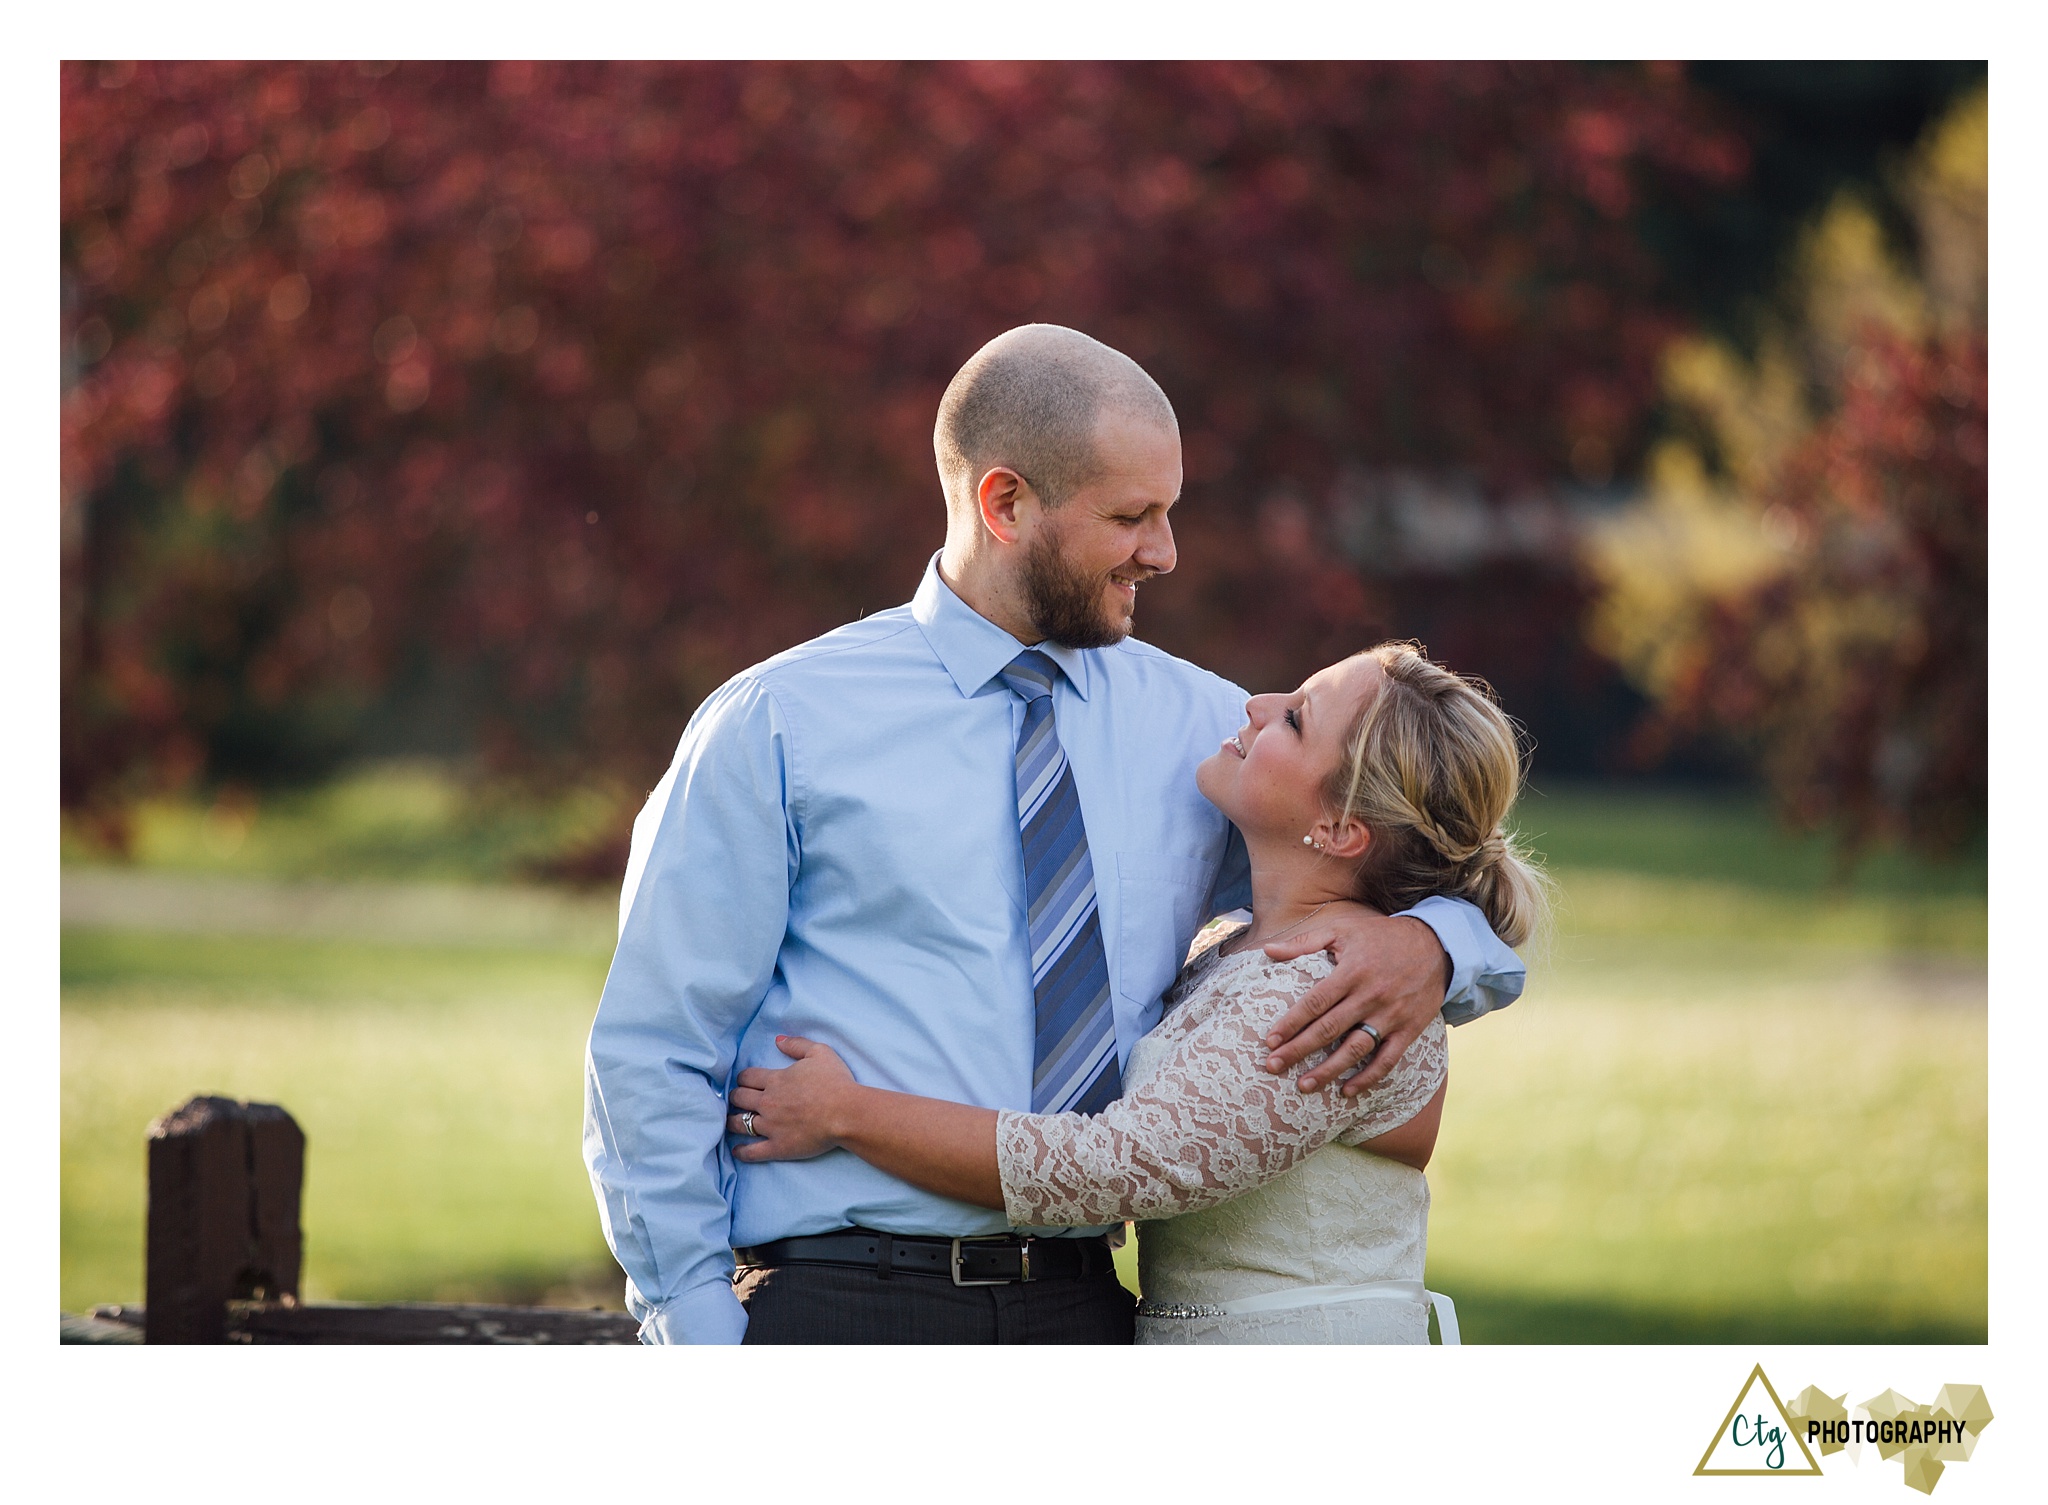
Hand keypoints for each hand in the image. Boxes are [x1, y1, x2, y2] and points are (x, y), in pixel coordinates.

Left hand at [727, 1036, 857, 1160]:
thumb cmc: (836, 1082)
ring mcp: (770, 1126)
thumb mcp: (819, 1052)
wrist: (846, 1113)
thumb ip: (796, 1044)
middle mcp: (768, 1103)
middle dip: (736, 1097)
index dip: (743, 1078)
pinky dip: (742, 1151)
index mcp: (775, 1080)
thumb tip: (778, 1040)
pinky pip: (752, 1151)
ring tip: (732, 1121)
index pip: (747, 1077)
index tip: (745, 1082)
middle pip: (739, 1098)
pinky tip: (737, 1150)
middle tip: (738, 1100)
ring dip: (733, 1121)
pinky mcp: (778, 1146)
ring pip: (740, 1123)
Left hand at [1260, 913, 1449, 1096]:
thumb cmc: (1381, 938)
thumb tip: (1268, 950)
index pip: (1315, 1002)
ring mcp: (1391, 1015)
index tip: (1270, 1040)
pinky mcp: (1409, 1030)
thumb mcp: (1343, 931)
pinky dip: (1369, 1078)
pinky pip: (1388, 1059)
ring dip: (1329, 1070)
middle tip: (1273, 1066)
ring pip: (1356, 1049)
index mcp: (1352, 971)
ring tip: (1304, 1085)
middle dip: (1298, 1050)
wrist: (1437, 945)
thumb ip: (1304, 943)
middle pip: (1329, 1029)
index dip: (1291, 1023)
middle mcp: (1370, 995)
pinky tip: (1347, 1091)